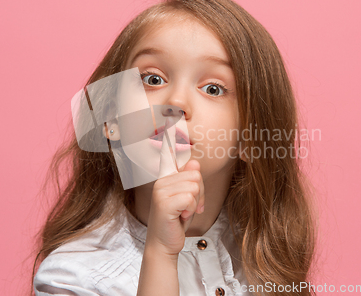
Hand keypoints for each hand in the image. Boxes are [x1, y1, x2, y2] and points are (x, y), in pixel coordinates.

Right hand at [145, 118, 204, 256]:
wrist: (165, 243)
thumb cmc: (176, 219)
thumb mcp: (188, 198)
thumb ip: (191, 180)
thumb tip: (194, 164)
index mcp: (166, 175)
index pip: (168, 151)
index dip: (170, 134)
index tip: (170, 118)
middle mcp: (161, 179)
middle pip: (195, 174)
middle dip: (199, 193)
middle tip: (191, 206)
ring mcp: (161, 190)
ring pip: (195, 185)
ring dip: (195, 202)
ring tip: (185, 211)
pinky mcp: (164, 202)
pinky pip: (190, 197)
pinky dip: (190, 209)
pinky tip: (181, 216)